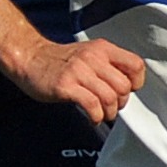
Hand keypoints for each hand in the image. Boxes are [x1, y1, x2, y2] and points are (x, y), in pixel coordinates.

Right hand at [11, 38, 144, 124]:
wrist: (30, 58)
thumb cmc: (60, 61)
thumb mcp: (89, 54)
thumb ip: (109, 65)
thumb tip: (129, 87)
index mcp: (102, 48)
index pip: (136, 65)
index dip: (136, 83)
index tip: (128, 91)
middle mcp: (93, 57)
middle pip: (123, 86)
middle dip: (121, 103)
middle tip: (112, 107)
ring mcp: (78, 71)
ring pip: (109, 97)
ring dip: (109, 112)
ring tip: (103, 114)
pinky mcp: (65, 86)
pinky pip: (92, 105)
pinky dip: (96, 116)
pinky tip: (93, 117)